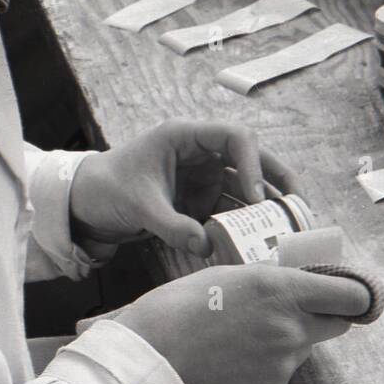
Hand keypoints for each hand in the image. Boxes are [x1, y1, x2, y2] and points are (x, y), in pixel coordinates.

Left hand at [69, 120, 302, 256]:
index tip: (256, 196)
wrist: (84, 205)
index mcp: (187, 137)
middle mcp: (202, 154)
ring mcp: (203, 178)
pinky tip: (260, 242)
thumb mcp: (138, 206)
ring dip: (265, 208)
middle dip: (278, 181)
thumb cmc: (106, 189)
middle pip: (252, 160)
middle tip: (299, 206)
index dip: (252, 164)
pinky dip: (245, 225)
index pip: (235, 138)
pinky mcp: (201, 200)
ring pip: (246, 188)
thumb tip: (207, 246)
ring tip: (288, 229)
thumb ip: (172, 225)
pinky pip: (231, 210)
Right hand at [110, 265, 366, 383]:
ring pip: (302, 352)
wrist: (148, 362)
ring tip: (239, 343)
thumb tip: (300, 278)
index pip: (352, 295)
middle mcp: (292, 327)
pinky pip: (280, 379)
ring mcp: (284, 364)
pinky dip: (264, 373)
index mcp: (284, 289)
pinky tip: (231, 368)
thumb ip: (273, 279)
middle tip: (293, 317)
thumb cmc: (180, 309)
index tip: (354, 297)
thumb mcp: (230, 276)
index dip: (357, 296)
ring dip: (285, 345)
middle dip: (324, 318)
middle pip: (337, 325)